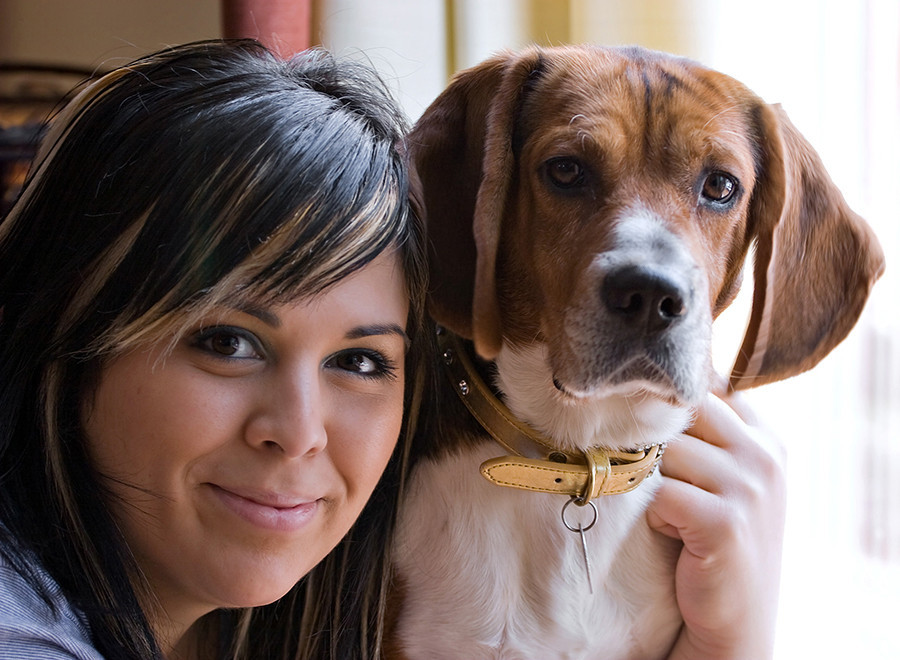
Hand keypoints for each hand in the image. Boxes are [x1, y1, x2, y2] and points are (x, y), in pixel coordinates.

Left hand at [647, 391, 786, 659]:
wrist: (735, 616)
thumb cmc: (716, 537)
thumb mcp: (728, 476)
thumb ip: (708, 430)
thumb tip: (655, 382)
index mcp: (766, 438)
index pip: (709, 389)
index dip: (673, 405)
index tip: (660, 427)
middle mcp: (763, 456)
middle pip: (682, 412)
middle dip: (658, 440)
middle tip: (659, 475)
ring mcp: (749, 488)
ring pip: (667, 451)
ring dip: (654, 481)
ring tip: (673, 511)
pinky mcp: (724, 521)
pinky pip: (661, 493)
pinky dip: (655, 514)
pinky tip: (674, 533)